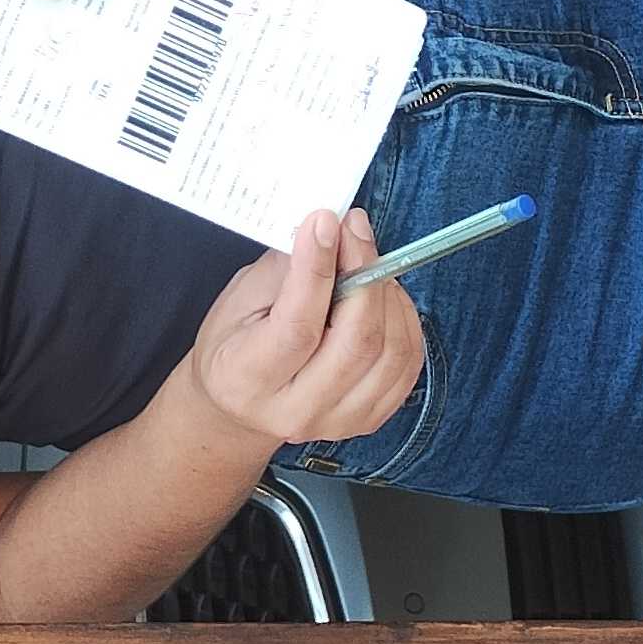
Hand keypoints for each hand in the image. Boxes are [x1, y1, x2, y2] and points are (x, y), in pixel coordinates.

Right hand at [185, 210, 424, 446]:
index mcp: (249, 379)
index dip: (318, 268)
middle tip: (354, 230)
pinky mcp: (368, 420)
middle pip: (357, 341)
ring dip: (388, 295)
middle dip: (364, 272)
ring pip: (391, 353)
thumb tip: (330, 231)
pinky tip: (383, 297)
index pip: (299, 326)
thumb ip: (285, 269)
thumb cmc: (235, 346)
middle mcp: (297, 410)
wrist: (239, 406)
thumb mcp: (239, 300)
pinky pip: (407, 365)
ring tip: (366, 264)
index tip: (326, 221)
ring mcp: (337, 422)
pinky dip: (404, 321)